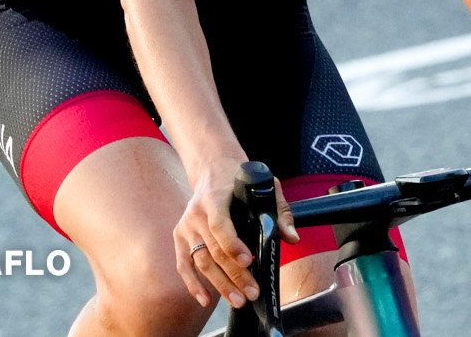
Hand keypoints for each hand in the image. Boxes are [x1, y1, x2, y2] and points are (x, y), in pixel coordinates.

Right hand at [172, 156, 301, 308]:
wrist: (213, 169)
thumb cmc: (240, 179)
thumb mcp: (263, 185)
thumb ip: (279, 210)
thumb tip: (291, 238)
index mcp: (215, 198)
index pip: (220, 225)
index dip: (233, 245)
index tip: (248, 261)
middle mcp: (196, 214)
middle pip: (214, 250)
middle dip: (234, 275)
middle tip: (252, 293)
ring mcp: (185, 228)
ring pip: (201, 262)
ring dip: (219, 284)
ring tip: (238, 300)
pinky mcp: (180, 238)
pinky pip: (184, 265)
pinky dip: (193, 285)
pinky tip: (206, 300)